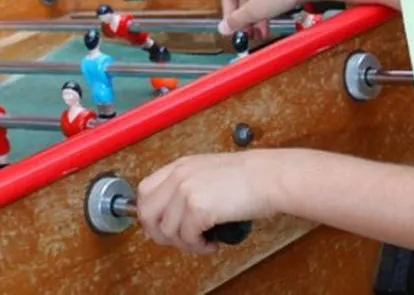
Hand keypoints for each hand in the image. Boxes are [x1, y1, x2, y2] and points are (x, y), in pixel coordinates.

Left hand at [137, 152, 277, 254]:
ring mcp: (186, 191)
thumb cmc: (248, 177)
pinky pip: (187, 238)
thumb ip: (187, 186)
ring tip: (203, 242)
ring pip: (167, 231)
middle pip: (147, 213)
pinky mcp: (198, 208)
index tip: (162, 227)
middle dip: (160, 234)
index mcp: (179, 166)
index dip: (150, 214)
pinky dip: (199, 247)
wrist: (269, 177)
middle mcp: (178, 176)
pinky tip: (213, 243)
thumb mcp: (208, 172)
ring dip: (185, 244)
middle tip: (180, 240)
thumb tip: (174, 215)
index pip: (144, 192)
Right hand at [218, 0, 307, 39]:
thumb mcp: (256, 10)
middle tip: (249, 33)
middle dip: (245, 19)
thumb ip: (238, 20)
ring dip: (257, 17)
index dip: (229, 15)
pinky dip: (268, 8)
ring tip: (262, 31)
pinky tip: (273, 18)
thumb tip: (223, 27)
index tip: (233, 28)